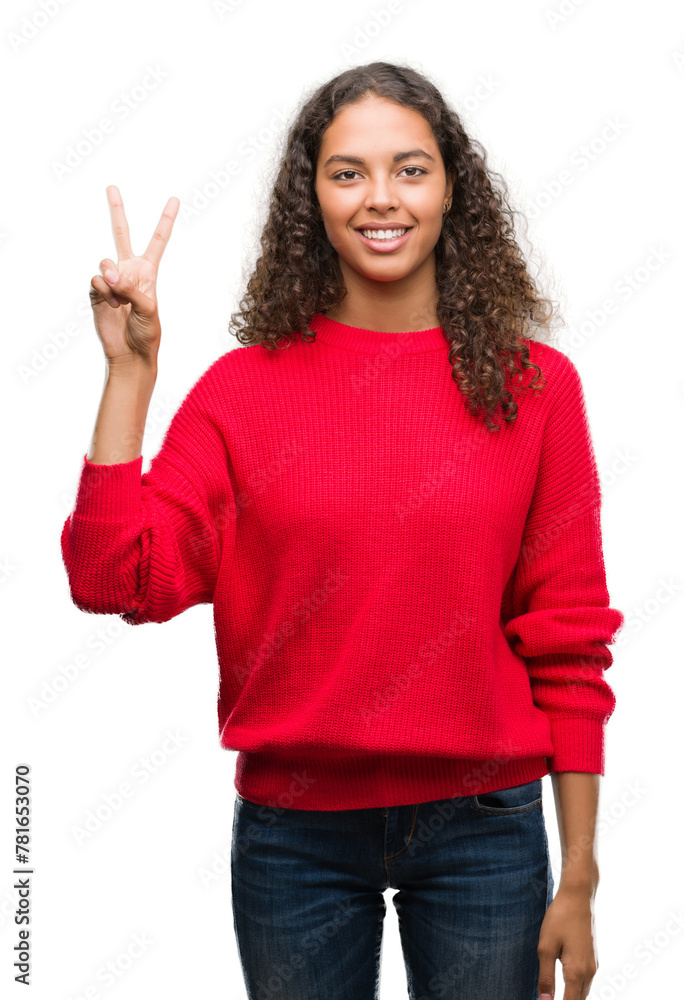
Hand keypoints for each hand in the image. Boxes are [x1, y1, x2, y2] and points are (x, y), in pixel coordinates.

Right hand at [89, 185, 178, 368]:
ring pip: (105, 263)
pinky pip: (96, 281)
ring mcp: (111, 280)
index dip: (166, 220)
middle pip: (121, 235)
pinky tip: (111, 305)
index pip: (158, 241)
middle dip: (116, 211)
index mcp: (148, 272)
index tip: (174, 199)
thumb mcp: (149, 309)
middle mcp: (129, 271)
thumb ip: (131, 288)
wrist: (130, 354)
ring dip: (111, 278)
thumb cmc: (147, 334)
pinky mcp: (97, 291)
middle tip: (111, 187)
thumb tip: (110, 274)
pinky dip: (104, 292)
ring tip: (119, 298)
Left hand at [537, 884, 598, 999]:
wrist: (578, 896)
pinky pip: (586, 982)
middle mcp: (589, 972)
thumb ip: (546, 977)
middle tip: (548, 998)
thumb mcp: (546, 947)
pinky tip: (566, 985)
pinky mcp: (592, 958)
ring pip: (583, 992)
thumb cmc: (560, 918)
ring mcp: (593, 965)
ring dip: (572, 997)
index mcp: (576, 972)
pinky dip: (576, 989)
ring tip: (556, 994)